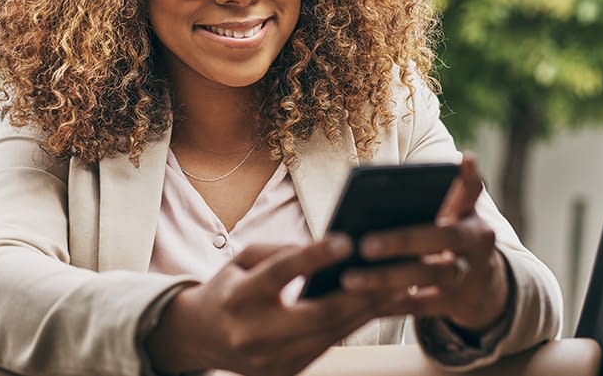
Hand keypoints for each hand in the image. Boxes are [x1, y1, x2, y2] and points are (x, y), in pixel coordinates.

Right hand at [145, 236, 380, 375]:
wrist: (203, 337)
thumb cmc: (230, 288)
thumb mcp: (242, 260)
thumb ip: (279, 251)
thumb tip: (326, 248)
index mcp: (237, 299)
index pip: (279, 274)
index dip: (313, 257)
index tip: (347, 239)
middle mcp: (253, 334)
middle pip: (318, 315)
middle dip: (360, 293)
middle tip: (393, 271)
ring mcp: (271, 360)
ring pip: (331, 334)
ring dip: (368, 311)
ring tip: (398, 287)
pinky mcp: (286, 372)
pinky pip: (328, 345)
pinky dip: (354, 325)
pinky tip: (377, 307)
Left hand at [339, 155, 509, 331]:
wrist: (480, 288)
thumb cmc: (445, 238)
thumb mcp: (448, 217)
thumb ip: (426, 202)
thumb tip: (370, 187)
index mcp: (469, 212)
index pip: (472, 190)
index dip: (470, 179)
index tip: (464, 161)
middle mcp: (476, 240)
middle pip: (443, 237)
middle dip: (403, 240)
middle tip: (365, 244)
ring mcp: (470, 273)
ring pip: (428, 275)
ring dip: (387, 278)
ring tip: (349, 280)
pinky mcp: (457, 303)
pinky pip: (420, 305)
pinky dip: (391, 304)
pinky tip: (361, 302)